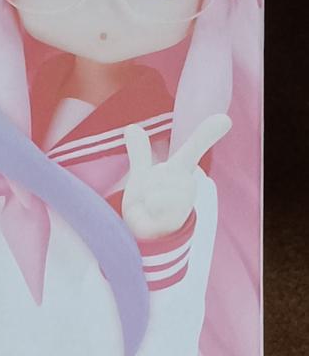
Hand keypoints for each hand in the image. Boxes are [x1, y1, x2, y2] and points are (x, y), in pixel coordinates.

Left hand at [122, 113, 230, 239]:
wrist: (145, 235)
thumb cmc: (148, 205)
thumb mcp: (143, 175)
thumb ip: (140, 152)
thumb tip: (131, 127)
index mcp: (180, 170)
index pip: (194, 147)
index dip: (208, 132)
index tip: (225, 119)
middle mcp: (187, 183)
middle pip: (158, 171)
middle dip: (146, 184)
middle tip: (149, 198)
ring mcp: (185, 200)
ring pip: (155, 185)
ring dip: (147, 197)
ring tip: (151, 208)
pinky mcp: (180, 215)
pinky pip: (157, 199)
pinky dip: (149, 207)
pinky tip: (155, 216)